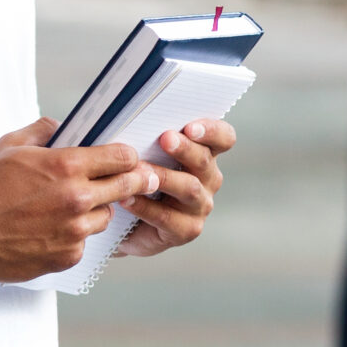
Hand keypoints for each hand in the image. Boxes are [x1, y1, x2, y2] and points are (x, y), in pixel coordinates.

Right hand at [0, 118, 160, 281]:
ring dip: (93, 212)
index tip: (127, 160)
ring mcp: (74, 231)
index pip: (121, 157)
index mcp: (66, 166)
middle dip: (132, 182)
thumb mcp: (9, 146)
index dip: (127, 157)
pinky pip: (82, 244)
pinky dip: (70, 237)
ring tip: (64, 209)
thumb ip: (42, 130)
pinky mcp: (66, 257)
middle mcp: (77, 199)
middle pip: (127, 187)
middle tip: (135, 181)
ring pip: (104, 218)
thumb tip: (61, 126)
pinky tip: (46, 232)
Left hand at [117, 118, 237, 257]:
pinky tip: (126, 198)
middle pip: (204, 160)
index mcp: (203, 154)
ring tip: (139, 170)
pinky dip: (145, 207)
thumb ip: (147, 137)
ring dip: (164, 177)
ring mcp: (200, 206)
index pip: (223, 138)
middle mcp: (208, 179)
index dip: (212, 131)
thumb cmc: (135, 177)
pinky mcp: (187, 230)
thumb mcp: (142, 153)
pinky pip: (168, 217)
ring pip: (189, 189)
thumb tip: (131, 117)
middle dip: (185, 148)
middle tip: (165, 138)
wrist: (122, 221)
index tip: (191, 126)